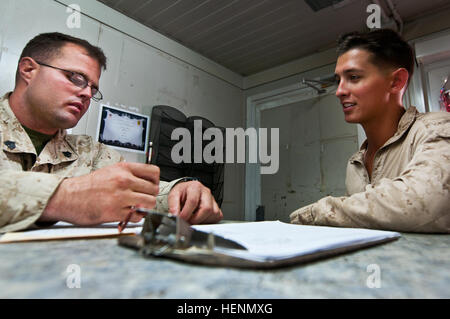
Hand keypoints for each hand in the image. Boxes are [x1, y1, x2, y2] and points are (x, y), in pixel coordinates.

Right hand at [40, 162, 159, 224]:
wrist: (68, 197)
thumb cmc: (87, 186)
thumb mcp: (110, 171)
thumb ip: (129, 174)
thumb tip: (147, 182)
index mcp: (123, 168)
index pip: (154, 172)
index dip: (155, 181)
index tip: (151, 186)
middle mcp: (124, 180)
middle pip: (154, 189)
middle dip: (150, 196)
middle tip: (142, 199)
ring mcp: (120, 196)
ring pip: (149, 203)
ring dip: (145, 207)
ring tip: (136, 207)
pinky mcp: (115, 212)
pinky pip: (137, 216)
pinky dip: (135, 217)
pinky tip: (128, 214)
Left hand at [168, 180, 222, 223]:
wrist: (187, 192)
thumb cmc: (182, 193)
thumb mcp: (173, 195)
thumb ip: (173, 205)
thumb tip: (175, 215)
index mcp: (195, 187)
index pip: (193, 201)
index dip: (186, 213)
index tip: (181, 219)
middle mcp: (206, 192)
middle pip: (206, 208)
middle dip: (196, 219)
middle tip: (188, 221)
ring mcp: (213, 200)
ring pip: (213, 214)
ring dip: (202, 220)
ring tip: (193, 218)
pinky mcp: (216, 207)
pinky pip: (217, 216)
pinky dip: (209, 221)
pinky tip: (200, 218)